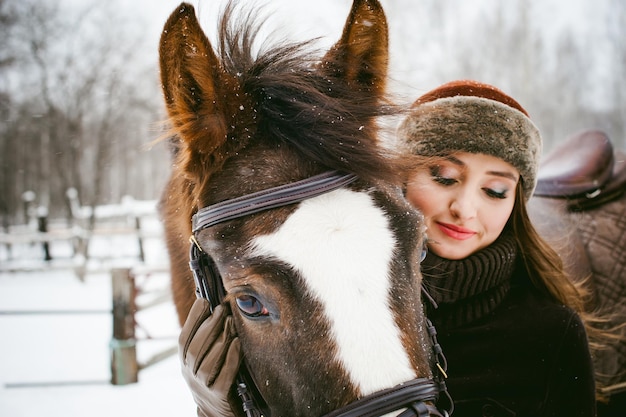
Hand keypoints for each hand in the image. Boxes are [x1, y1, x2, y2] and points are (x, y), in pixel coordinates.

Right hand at [179, 298, 241, 416]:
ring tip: (231, 323)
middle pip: (195, 348)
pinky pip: (224, 376)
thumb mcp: (202, 359)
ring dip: (220, 340)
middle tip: (222, 309)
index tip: (203, 300)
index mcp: (184, 363)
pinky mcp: (218, 395)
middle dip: (209, 326)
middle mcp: (189, 374)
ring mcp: (202, 386)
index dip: (192, 319)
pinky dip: (231, 358)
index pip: (183, 339)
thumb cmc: (212, 378)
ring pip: (207, 362)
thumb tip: (209, 306)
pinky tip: (238, 343)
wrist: (215, 413)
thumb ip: (205, 339)